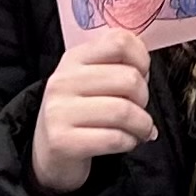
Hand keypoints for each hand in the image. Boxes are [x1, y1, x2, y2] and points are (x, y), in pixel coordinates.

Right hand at [30, 24, 156, 195]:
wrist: (47, 154)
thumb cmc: (79, 113)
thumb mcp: (90, 80)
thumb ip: (116, 65)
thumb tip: (147, 70)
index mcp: (74, 58)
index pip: (119, 41)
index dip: (142, 59)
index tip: (142, 76)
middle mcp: (63, 80)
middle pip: (128, 78)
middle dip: (144, 98)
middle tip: (139, 109)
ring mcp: (60, 111)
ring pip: (124, 111)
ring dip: (142, 124)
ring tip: (140, 130)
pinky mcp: (62, 142)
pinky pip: (114, 139)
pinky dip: (130, 142)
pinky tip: (127, 142)